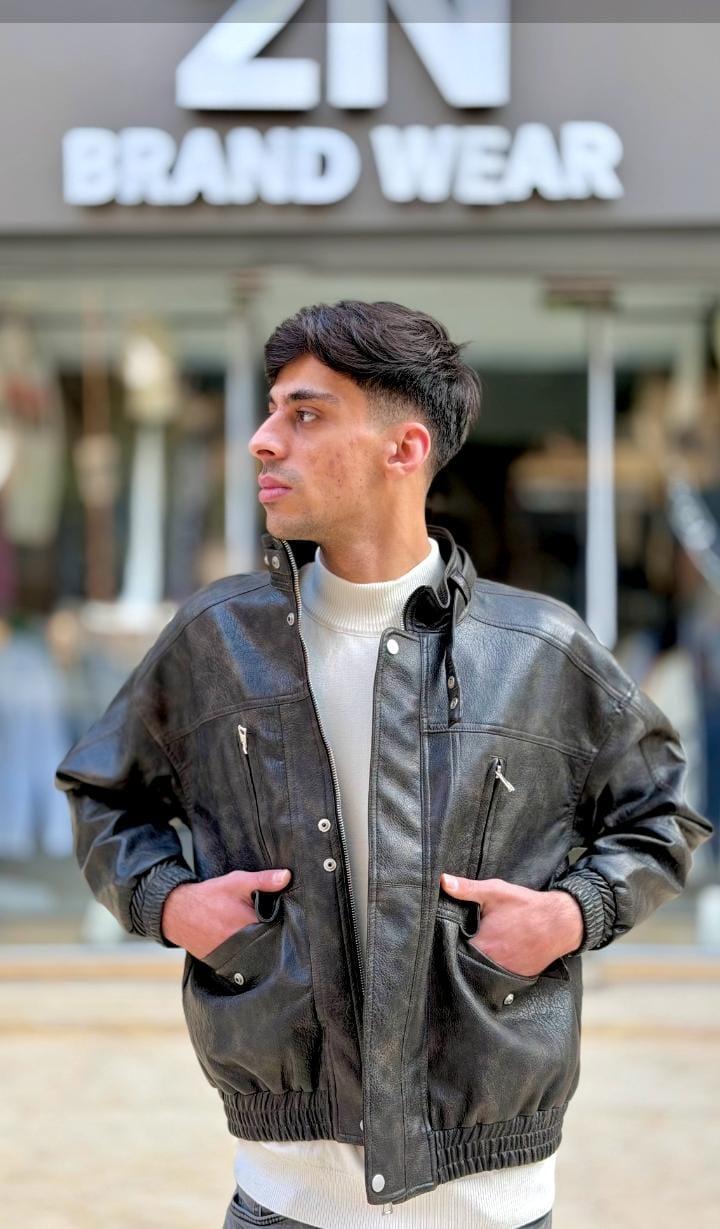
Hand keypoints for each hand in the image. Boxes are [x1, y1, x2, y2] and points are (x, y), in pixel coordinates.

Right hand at [161, 867, 291, 959]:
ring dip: (263, 947)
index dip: (288, 925)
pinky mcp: (225, 963)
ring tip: (264, 936)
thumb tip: (287, 877)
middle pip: (271, 944)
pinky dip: (249, 955)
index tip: (293, 919)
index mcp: (251, 925)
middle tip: (279, 927)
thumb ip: (263, 880)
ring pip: (258, 955)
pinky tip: (249, 944)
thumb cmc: (210, 896)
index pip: (280, 930)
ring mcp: (234, 957)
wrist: (178, 914)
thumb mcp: (237, 882)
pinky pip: (244, 962)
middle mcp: (244, 945)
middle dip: (276, 937)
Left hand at [439, 874, 583, 977]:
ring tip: (480, 948)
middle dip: (460, 954)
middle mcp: (491, 964)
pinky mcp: (517, 977)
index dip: (446, 943)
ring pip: (481, 972)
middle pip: (465, 964)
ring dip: (477, 963)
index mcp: (481, 945)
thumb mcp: (494, 892)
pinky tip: (496, 954)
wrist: (560, 923)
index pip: (451, 951)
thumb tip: (442, 881)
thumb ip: (466, 889)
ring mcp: (505, 974)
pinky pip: (498, 976)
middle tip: (462, 940)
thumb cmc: (525, 906)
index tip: (443, 935)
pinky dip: (494, 967)